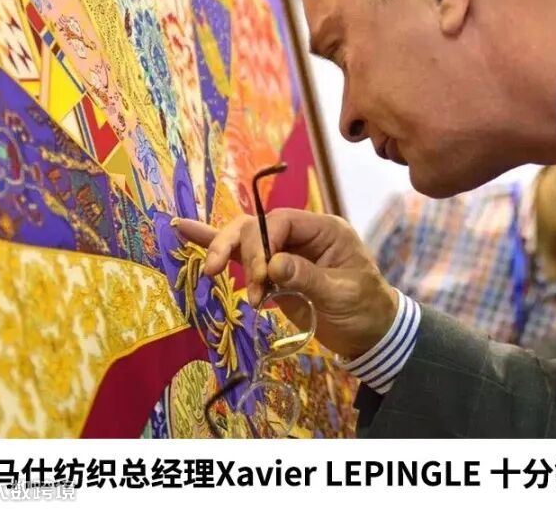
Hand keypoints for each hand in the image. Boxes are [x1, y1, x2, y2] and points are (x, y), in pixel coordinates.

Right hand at [176, 210, 398, 358]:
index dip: (262, 244)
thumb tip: (272, 266)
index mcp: (324, 229)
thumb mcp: (342, 294)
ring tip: (213, 274)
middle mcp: (302, 234)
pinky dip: (215, 245)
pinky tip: (184, 229)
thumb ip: (307, 278)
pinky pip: (241, 256)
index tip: (263, 277)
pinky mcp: (272, 272)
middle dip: (241, 251)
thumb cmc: (364, 309)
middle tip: (244, 286)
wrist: (370, 334)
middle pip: (257, 227)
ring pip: (244, 240)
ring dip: (227, 256)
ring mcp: (284, 251)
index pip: (281, 221)